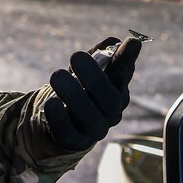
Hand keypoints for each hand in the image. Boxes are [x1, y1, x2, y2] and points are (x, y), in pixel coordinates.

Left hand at [44, 36, 141, 151]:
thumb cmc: (80, 89)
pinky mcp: (73, 141)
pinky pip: (68, 132)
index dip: (127, 60)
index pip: (123, 75)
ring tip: (56, 75)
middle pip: (109, 99)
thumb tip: (113, 41)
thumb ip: (100, 55)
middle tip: (76, 55)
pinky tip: (51, 103)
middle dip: (94, 76)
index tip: (132, 42)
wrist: (63, 121)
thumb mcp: (88, 70)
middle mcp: (111, 113)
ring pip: (89, 117)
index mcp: (117, 91)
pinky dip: (59, 117)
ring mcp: (94, 130)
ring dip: (73, 94)